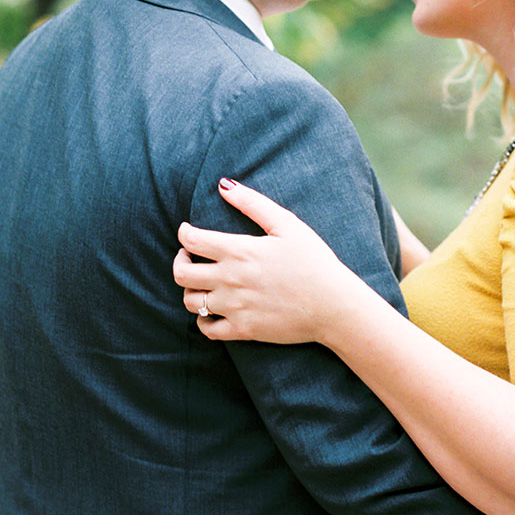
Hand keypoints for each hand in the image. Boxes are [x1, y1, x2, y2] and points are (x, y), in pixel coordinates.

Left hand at [172, 178, 368, 345]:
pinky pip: (207, 329)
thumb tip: (223, 184)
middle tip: (189, 258)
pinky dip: (202, 320)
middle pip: (181, 273)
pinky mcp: (243, 330)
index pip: (190, 240)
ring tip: (202, 284)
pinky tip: (212, 311)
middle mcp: (230, 279)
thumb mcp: (287, 224)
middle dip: (180, 261)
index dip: (183, 233)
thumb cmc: (314, 261)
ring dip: (190, 290)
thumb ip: (252, 203)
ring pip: (190, 301)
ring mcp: (234, 307)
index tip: (188, 232)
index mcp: (238, 251)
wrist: (334, 306)